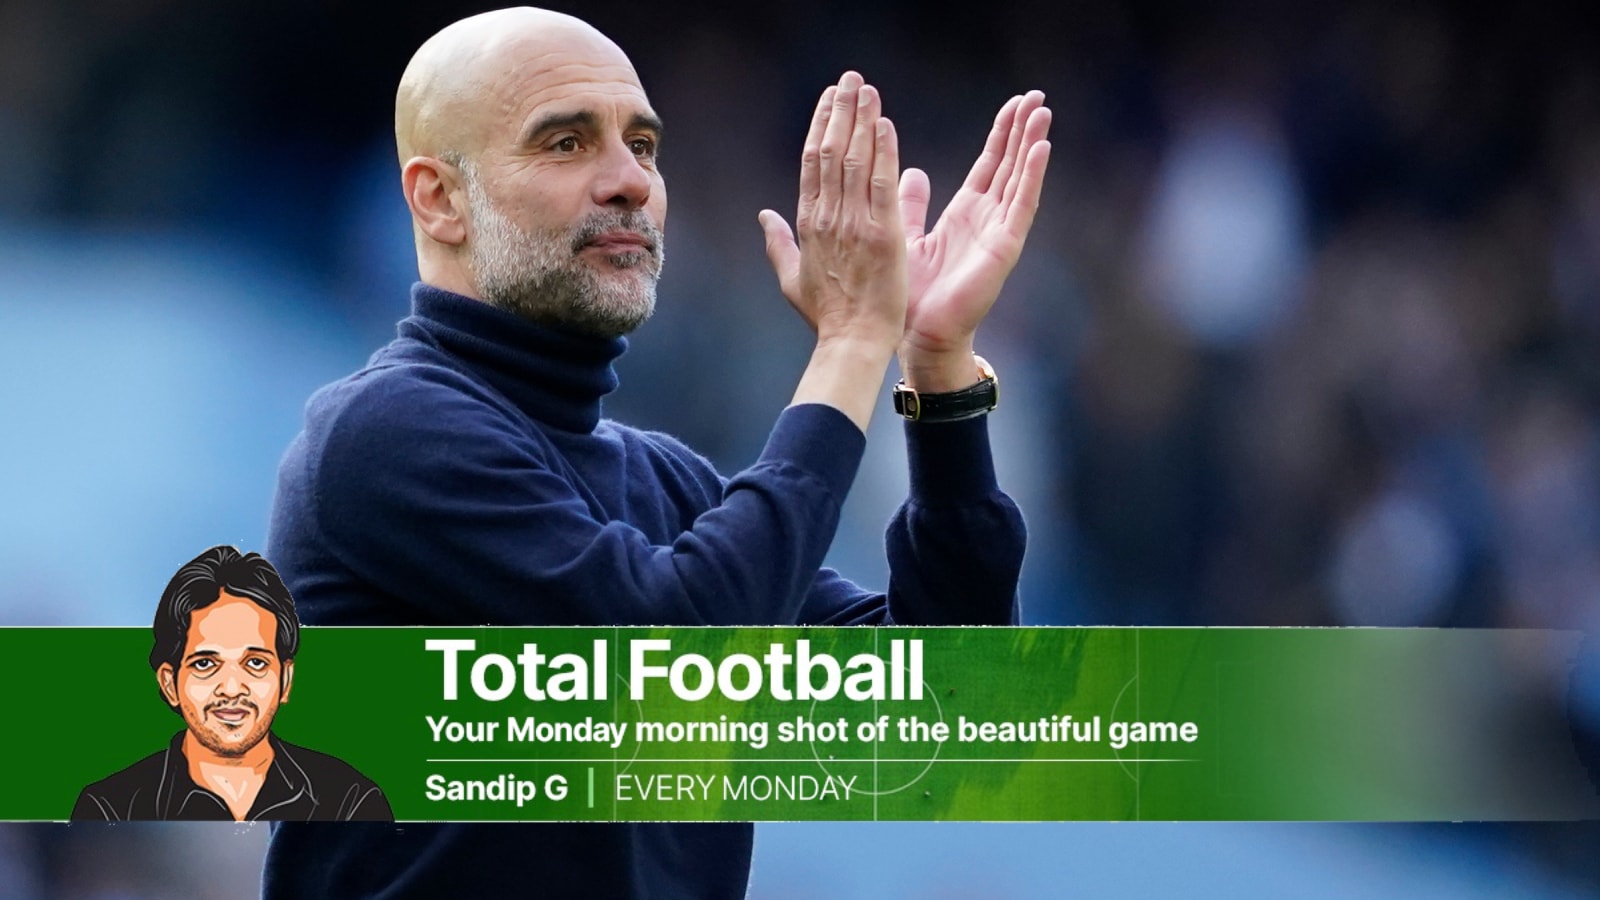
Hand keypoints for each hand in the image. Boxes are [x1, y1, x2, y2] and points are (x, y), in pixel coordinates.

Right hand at [759, 72, 906, 355]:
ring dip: (862, 120)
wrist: (852, 341)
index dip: (821, 125)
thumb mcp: (791, 278)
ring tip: (868, 89)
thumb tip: (762, 216)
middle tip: (851, 78)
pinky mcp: (884, 235)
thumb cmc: (825, 316)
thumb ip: (777, 243)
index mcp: (808, 223)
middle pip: (832, 151)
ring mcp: (855, 224)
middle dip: (841, 110)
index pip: (813, 162)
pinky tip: (885, 124)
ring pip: (855, 160)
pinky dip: (884, 152)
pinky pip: (882, 184)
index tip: (830, 98)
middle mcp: (828, 217)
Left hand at [898, 91, 1050, 390]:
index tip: (1015, 104)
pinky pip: (1021, 207)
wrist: (919, 335)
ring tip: (1043, 112)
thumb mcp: (907, 235)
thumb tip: (912, 171)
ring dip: (1032, 145)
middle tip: (1037, 96)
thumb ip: (913, 204)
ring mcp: (999, 233)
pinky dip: (1032, 177)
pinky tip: (1041, 149)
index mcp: (966, 215)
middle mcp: (987, 220)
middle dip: (1023, 131)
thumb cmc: (912, 294)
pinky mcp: (1003, 249)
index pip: (991, 165)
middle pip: (1011, 165)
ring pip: (1020, 179)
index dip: (1003, 135)